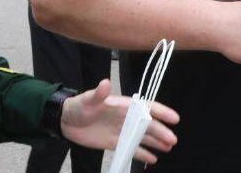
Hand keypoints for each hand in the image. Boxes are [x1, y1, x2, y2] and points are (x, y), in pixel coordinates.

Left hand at [60, 79, 179, 165]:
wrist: (65, 121)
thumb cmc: (79, 106)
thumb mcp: (88, 99)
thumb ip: (98, 93)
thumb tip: (106, 83)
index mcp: (124, 105)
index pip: (146, 107)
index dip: (161, 112)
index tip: (174, 118)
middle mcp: (126, 118)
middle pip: (147, 125)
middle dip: (161, 132)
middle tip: (172, 140)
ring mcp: (122, 131)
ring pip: (142, 137)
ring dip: (156, 142)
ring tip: (168, 148)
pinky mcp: (115, 143)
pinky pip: (131, 149)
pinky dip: (142, 154)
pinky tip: (153, 159)